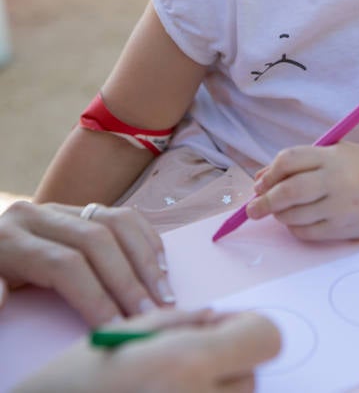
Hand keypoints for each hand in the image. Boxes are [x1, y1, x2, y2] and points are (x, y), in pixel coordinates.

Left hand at [0, 200, 174, 325]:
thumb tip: (1, 297)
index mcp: (8, 240)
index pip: (64, 264)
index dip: (95, 297)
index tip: (117, 328)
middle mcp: (36, 216)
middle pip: (95, 241)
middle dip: (127, 281)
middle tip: (151, 314)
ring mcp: (59, 209)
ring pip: (113, 222)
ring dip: (145, 259)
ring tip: (164, 294)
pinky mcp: (77, 209)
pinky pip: (120, 214)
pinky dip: (144, 238)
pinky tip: (160, 266)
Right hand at [15, 307, 280, 392]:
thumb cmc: (78, 379)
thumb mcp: (130, 332)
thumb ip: (185, 321)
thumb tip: (226, 317)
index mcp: (188, 361)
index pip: (266, 338)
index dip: (250, 329)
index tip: (228, 330)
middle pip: (253, 376)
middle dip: (230, 363)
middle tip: (189, 360)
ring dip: (219, 390)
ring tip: (172, 385)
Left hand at [246, 142, 358, 240]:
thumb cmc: (356, 166)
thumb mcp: (331, 152)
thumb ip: (297, 162)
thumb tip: (259, 180)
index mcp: (330, 157)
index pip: (288, 161)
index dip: (269, 174)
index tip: (260, 184)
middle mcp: (335, 180)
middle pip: (288, 191)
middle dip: (264, 202)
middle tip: (253, 209)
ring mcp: (339, 206)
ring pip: (294, 215)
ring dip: (279, 215)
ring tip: (280, 211)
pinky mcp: (342, 228)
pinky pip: (307, 232)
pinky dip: (295, 228)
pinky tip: (298, 221)